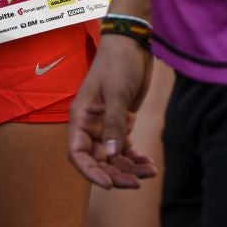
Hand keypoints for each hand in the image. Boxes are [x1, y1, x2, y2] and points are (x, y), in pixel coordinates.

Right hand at [66, 35, 158, 188]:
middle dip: (115, 173)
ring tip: (149, 172)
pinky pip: (124, 147)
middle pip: (98, 159)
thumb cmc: (118, 62)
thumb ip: (113, 124)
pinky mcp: (121, 121)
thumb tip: (110, 154)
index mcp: (81, 116)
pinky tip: (148, 163)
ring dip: (129, 167)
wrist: (132, 42)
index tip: (108, 184)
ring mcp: (106, 124)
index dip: (90, 171)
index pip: (78, 153)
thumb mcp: (116, 92)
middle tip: (136, 182)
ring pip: (113, 156)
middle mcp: (91, 124)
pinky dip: (135, 158)